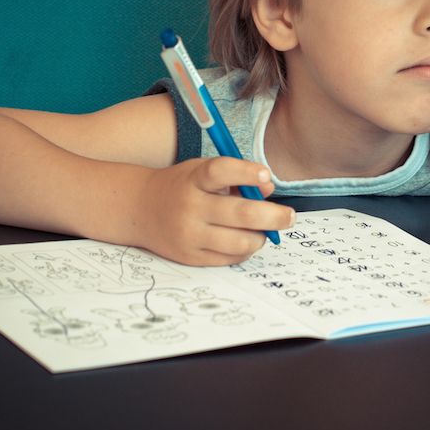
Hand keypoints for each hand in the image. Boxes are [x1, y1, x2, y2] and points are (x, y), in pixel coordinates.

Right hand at [133, 157, 293, 265]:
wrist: (140, 208)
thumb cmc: (183, 186)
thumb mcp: (204, 172)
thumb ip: (238, 177)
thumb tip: (269, 191)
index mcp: (194, 179)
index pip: (222, 171)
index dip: (247, 172)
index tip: (266, 175)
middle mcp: (190, 207)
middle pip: (240, 214)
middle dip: (273, 216)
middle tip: (289, 216)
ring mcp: (189, 235)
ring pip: (240, 242)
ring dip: (261, 237)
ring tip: (264, 230)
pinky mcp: (190, 257)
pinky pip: (230, 258)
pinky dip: (245, 250)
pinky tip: (246, 240)